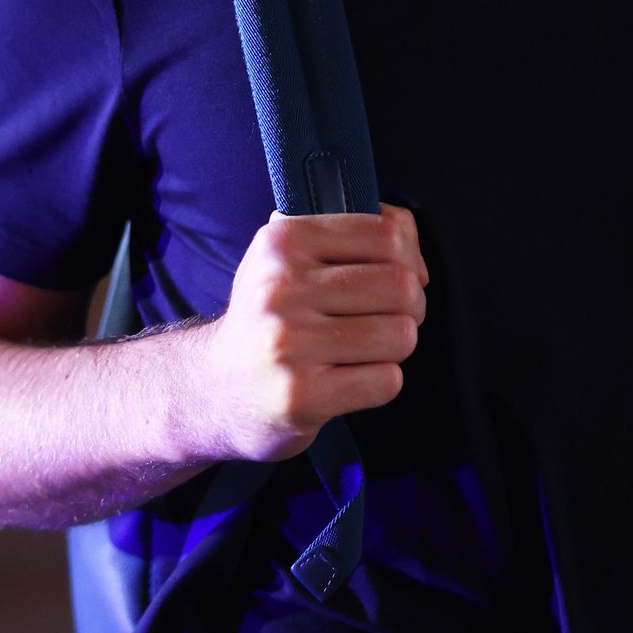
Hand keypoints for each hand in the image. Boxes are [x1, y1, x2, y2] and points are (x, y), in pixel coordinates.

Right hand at [184, 202, 428, 466]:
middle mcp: (281, 288)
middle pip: (399, 286)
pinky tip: (350, 379)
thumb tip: (418, 266)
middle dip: (410, 307)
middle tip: (389, 320)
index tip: (401, 279)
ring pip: (400, 335)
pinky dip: (381, 382)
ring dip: (396, 347)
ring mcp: (289, 344)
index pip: (385, 235)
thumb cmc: (270, 318)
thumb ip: (358, 237)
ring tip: (366, 351)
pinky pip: (386, 381)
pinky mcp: (301, 397)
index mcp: (283, 242)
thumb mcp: (292, 258)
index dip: (409, 259)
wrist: (213, 388)